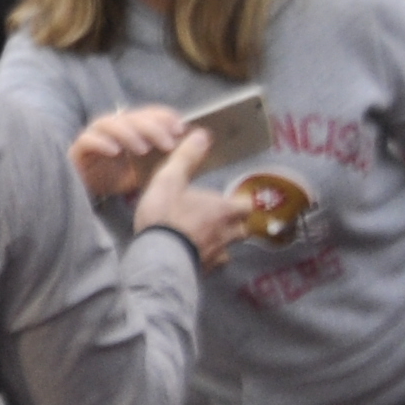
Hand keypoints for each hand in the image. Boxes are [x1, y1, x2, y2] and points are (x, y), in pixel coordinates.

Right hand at [67, 106, 190, 204]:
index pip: (148, 113)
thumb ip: (169, 159)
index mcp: (130, 128)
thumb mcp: (149, 171)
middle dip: (152, 128)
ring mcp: (93, 136)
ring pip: (109, 123)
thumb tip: (198, 146)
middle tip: (168, 144)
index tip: (181, 128)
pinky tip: (115, 151)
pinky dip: (101, 142)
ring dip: (128, 133)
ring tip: (142, 150)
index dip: (164, 116)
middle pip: (131, 117)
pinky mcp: (77, 150)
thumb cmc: (119, 179)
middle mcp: (112, 127)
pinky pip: (87, 139)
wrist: (86, 195)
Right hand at [130, 126, 246, 265]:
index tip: (231, 200)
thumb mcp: (170, 179)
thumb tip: (202, 134)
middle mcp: (227, 233)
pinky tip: (194, 255)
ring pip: (228, 249)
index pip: (246, 206)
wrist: (158, 255)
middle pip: (243, 229)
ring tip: (205, 238)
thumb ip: (186, 158)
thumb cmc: (166, 214)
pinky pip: (212, 264)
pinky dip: (207, 259)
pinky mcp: (204, 270)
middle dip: (234, 224)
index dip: (240, 203)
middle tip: (218, 218)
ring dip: (222, 243)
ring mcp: (217, 254)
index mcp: (223, 209)